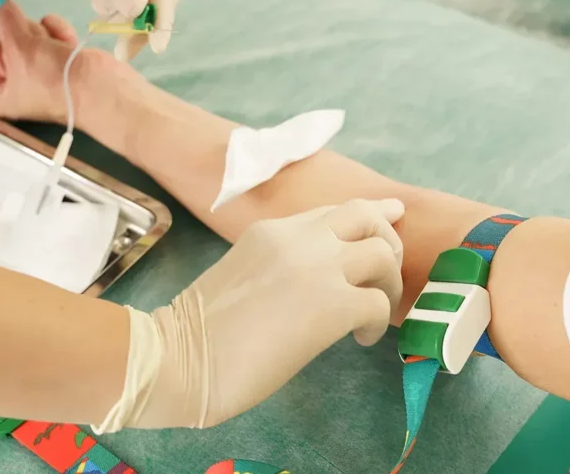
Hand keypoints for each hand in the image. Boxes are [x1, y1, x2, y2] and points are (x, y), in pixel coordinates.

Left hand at [0, 0, 132, 122]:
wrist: (104, 92)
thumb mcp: (20, 48)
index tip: (10, 55)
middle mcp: (8, 81)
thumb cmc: (55, 80)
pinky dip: (56, 33)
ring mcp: (32, 68)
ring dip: (39, 33)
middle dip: (16, 36)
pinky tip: (68, 42)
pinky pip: (44, 31)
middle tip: (35, 50)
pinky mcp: (55, 57)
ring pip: (21, 31)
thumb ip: (3, 19)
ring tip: (55, 49)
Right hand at [97, 199, 405, 430]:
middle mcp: (297, 238)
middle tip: (384, 278)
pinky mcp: (330, 306)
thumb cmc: (199, 333)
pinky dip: (379, 323)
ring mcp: (315, 268)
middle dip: (388, 241)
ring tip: (373, 313)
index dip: (370, 215)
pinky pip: (379, 302)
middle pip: (366, 216)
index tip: (390, 218)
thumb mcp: (243, 273)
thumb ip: (280, 263)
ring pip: (382, 252)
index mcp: (271, 230)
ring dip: (388, 283)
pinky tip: (361, 340)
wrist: (178, 358)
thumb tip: (316, 282)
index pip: (333, 210)